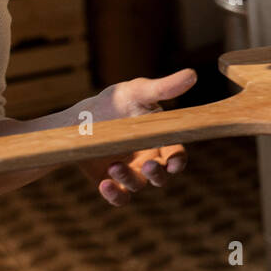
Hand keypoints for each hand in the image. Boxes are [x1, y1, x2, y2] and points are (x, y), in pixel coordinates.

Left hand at [75, 68, 196, 205]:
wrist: (78, 119)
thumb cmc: (115, 103)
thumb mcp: (137, 92)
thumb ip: (164, 87)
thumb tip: (193, 74)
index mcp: (160, 140)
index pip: (177, 155)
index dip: (178, 161)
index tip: (174, 163)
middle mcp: (149, 159)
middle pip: (161, 176)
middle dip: (157, 174)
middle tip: (147, 164)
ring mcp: (130, 172)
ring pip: (139, 185)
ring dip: (130, 179)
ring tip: (114, 166)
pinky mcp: (110, 182)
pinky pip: (119, 196)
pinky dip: (114, 194)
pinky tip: (105, 184)